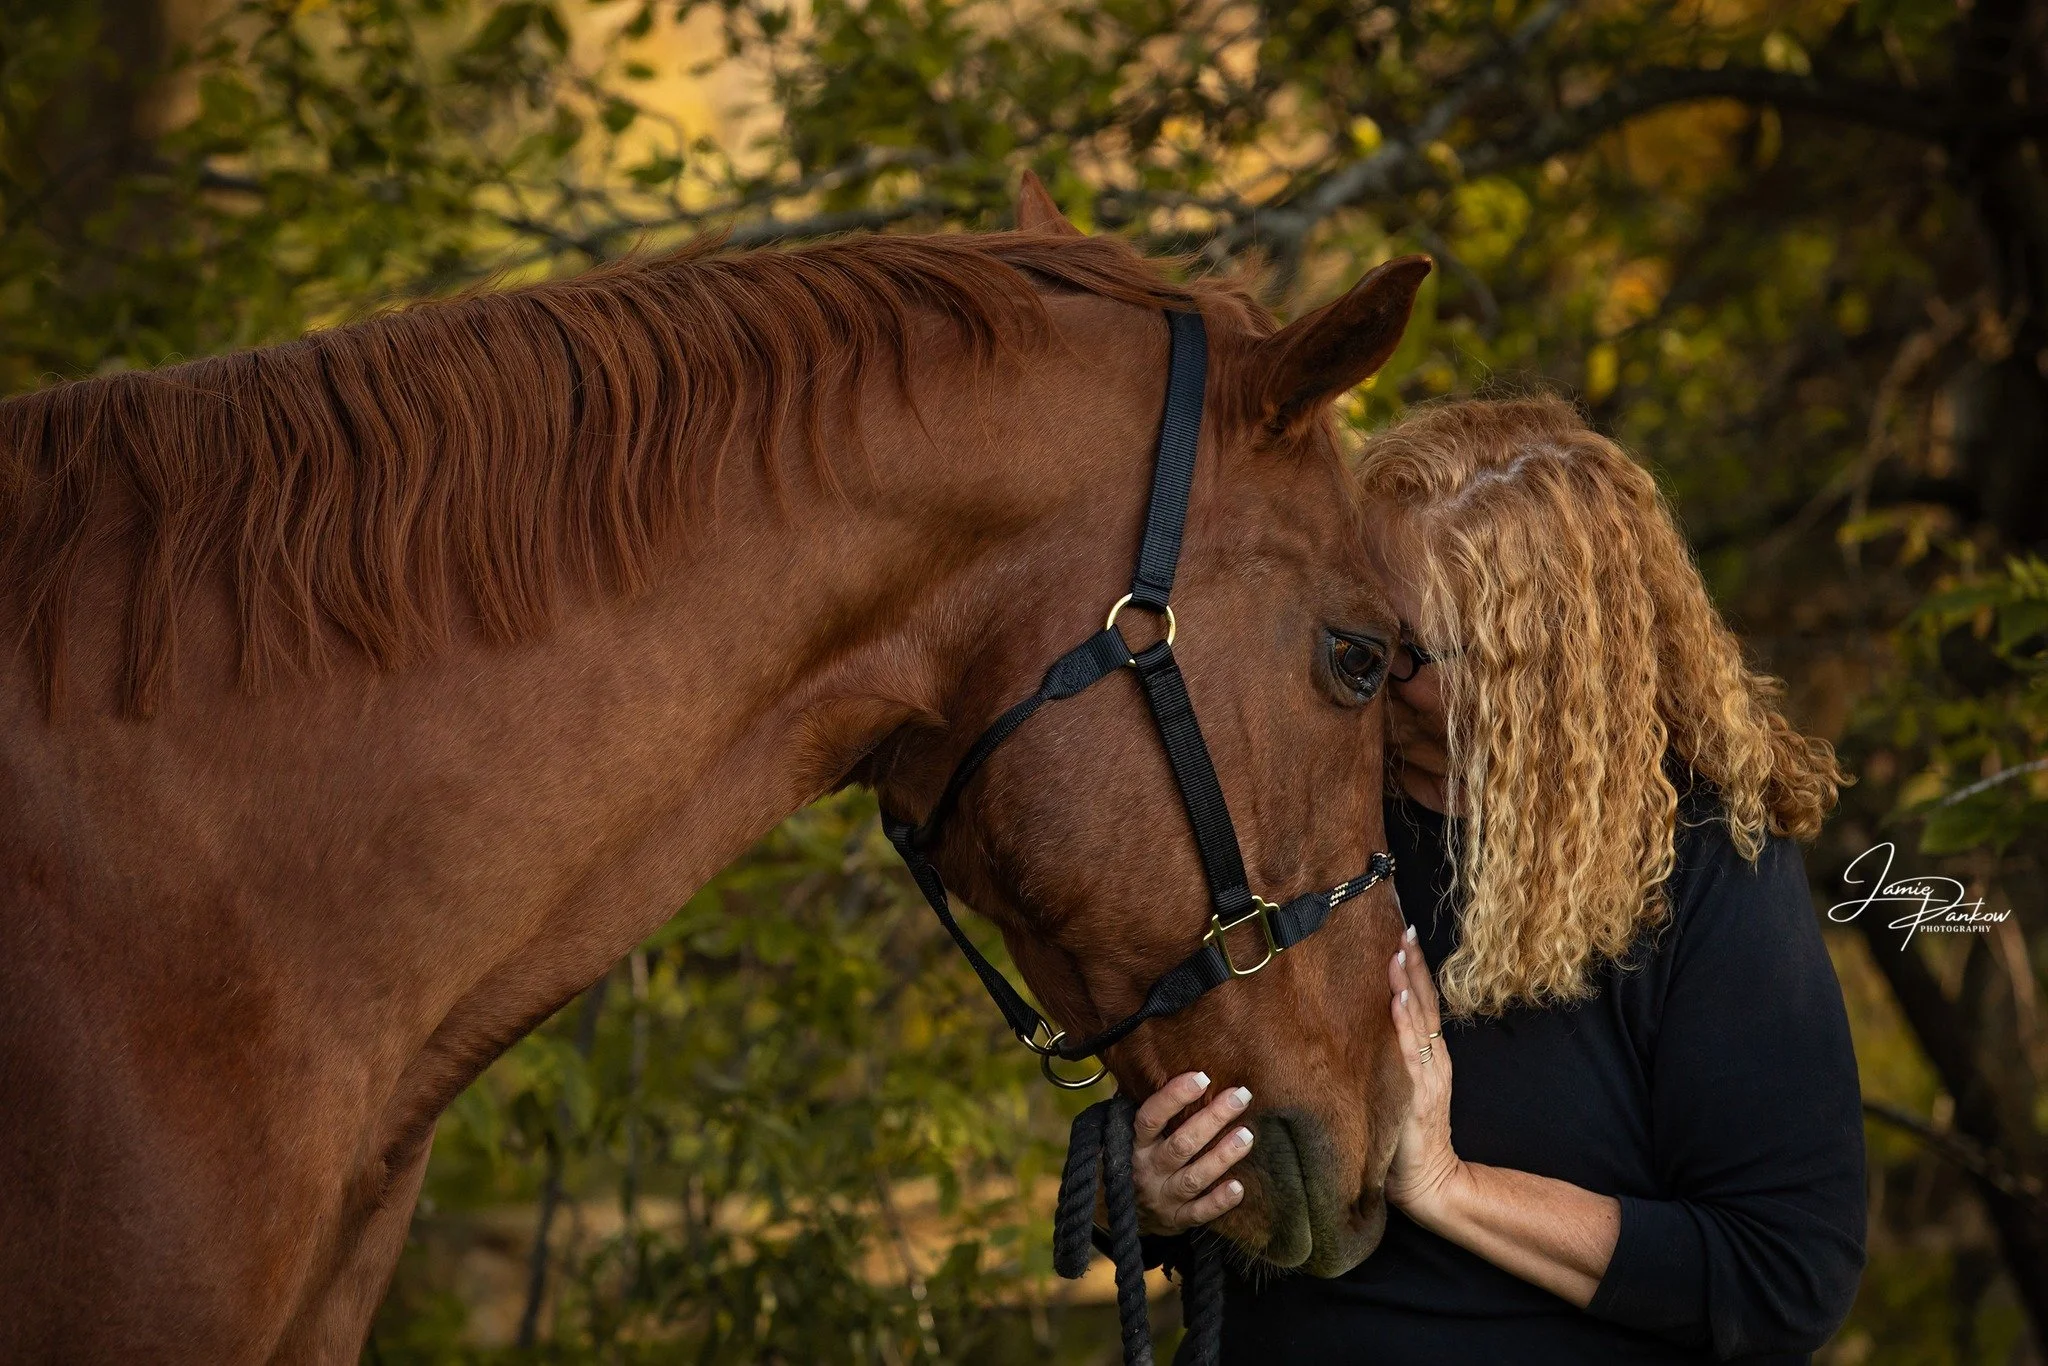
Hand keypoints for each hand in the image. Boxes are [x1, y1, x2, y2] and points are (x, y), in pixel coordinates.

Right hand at [1130, 1070, 1255, 1235]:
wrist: (1119, 1214)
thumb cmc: (1131, 1160)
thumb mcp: (1125, 1134)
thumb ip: (1141, 1106)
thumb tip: (1149, 1060)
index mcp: (1134, 1144)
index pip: (1150, 1118)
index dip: (1173, 1097)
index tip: (1201, 1077)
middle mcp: (1147, 1170)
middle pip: (1181, 1145)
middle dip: (1212, 1119)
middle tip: (1241, 1096)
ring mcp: (1163, 1197)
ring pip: (1194, 1178)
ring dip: (1221, 1157)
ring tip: (1247, 1136)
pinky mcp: (1176, 1220)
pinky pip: (1199, 1213)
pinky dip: (1218, 1202)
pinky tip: (1239, 1188)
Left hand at [1386, 926, 1465, 1225]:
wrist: (1429, 1183)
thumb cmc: (1402, 1137)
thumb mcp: (1396, 1088)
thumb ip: (1389, 1059)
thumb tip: (1364, 1026)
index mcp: (1428, 1056)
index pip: (1422, 1002)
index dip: (1414, 968)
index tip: (1402, 933)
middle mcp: (1433, 1060)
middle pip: (1425, 1001)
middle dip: (1413, 964)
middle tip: (1402, 927)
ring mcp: (1428, 1076)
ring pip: (1419, 1020)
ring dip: (1408, 984)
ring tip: (1397, 952)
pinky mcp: (1417, 1094)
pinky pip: (1410, 1052)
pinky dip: (1404, 1024)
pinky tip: (1398, 1000)